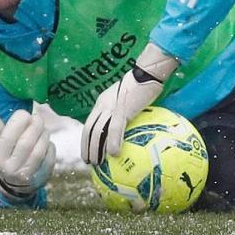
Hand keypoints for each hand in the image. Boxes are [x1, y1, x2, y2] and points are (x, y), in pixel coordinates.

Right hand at [0, 107, 55, 199]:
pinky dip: (50, 146)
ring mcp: (27, 175)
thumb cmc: (10, 157)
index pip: (6, 138)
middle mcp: (11, 169)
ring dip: (43, 135)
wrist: (17, 185)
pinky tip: (47, 142)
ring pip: (39, 150)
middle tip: (37, 117)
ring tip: (43, 128)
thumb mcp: (1, 145)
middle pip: (25, 143)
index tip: (24, 113)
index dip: (17, 123)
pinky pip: (49, 157)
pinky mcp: (42, 176)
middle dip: (34, 126)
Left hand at [81, 43, 177, 163]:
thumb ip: (123, 110)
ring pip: (98, 132)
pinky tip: (113, 154)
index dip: (86, 140)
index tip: (87, 152)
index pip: (89, 124)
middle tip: (89, 162)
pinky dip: (112, 143)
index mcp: (102, 102)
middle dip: (87, 148)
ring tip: (98, 162)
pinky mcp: (122, 110)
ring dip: (96, 149)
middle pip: (90, 130)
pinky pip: (114, 130)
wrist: (148, 72)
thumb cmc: (143, 83)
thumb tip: (128, 125)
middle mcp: (103, 105)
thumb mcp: (127, 97)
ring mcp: (111, 107)